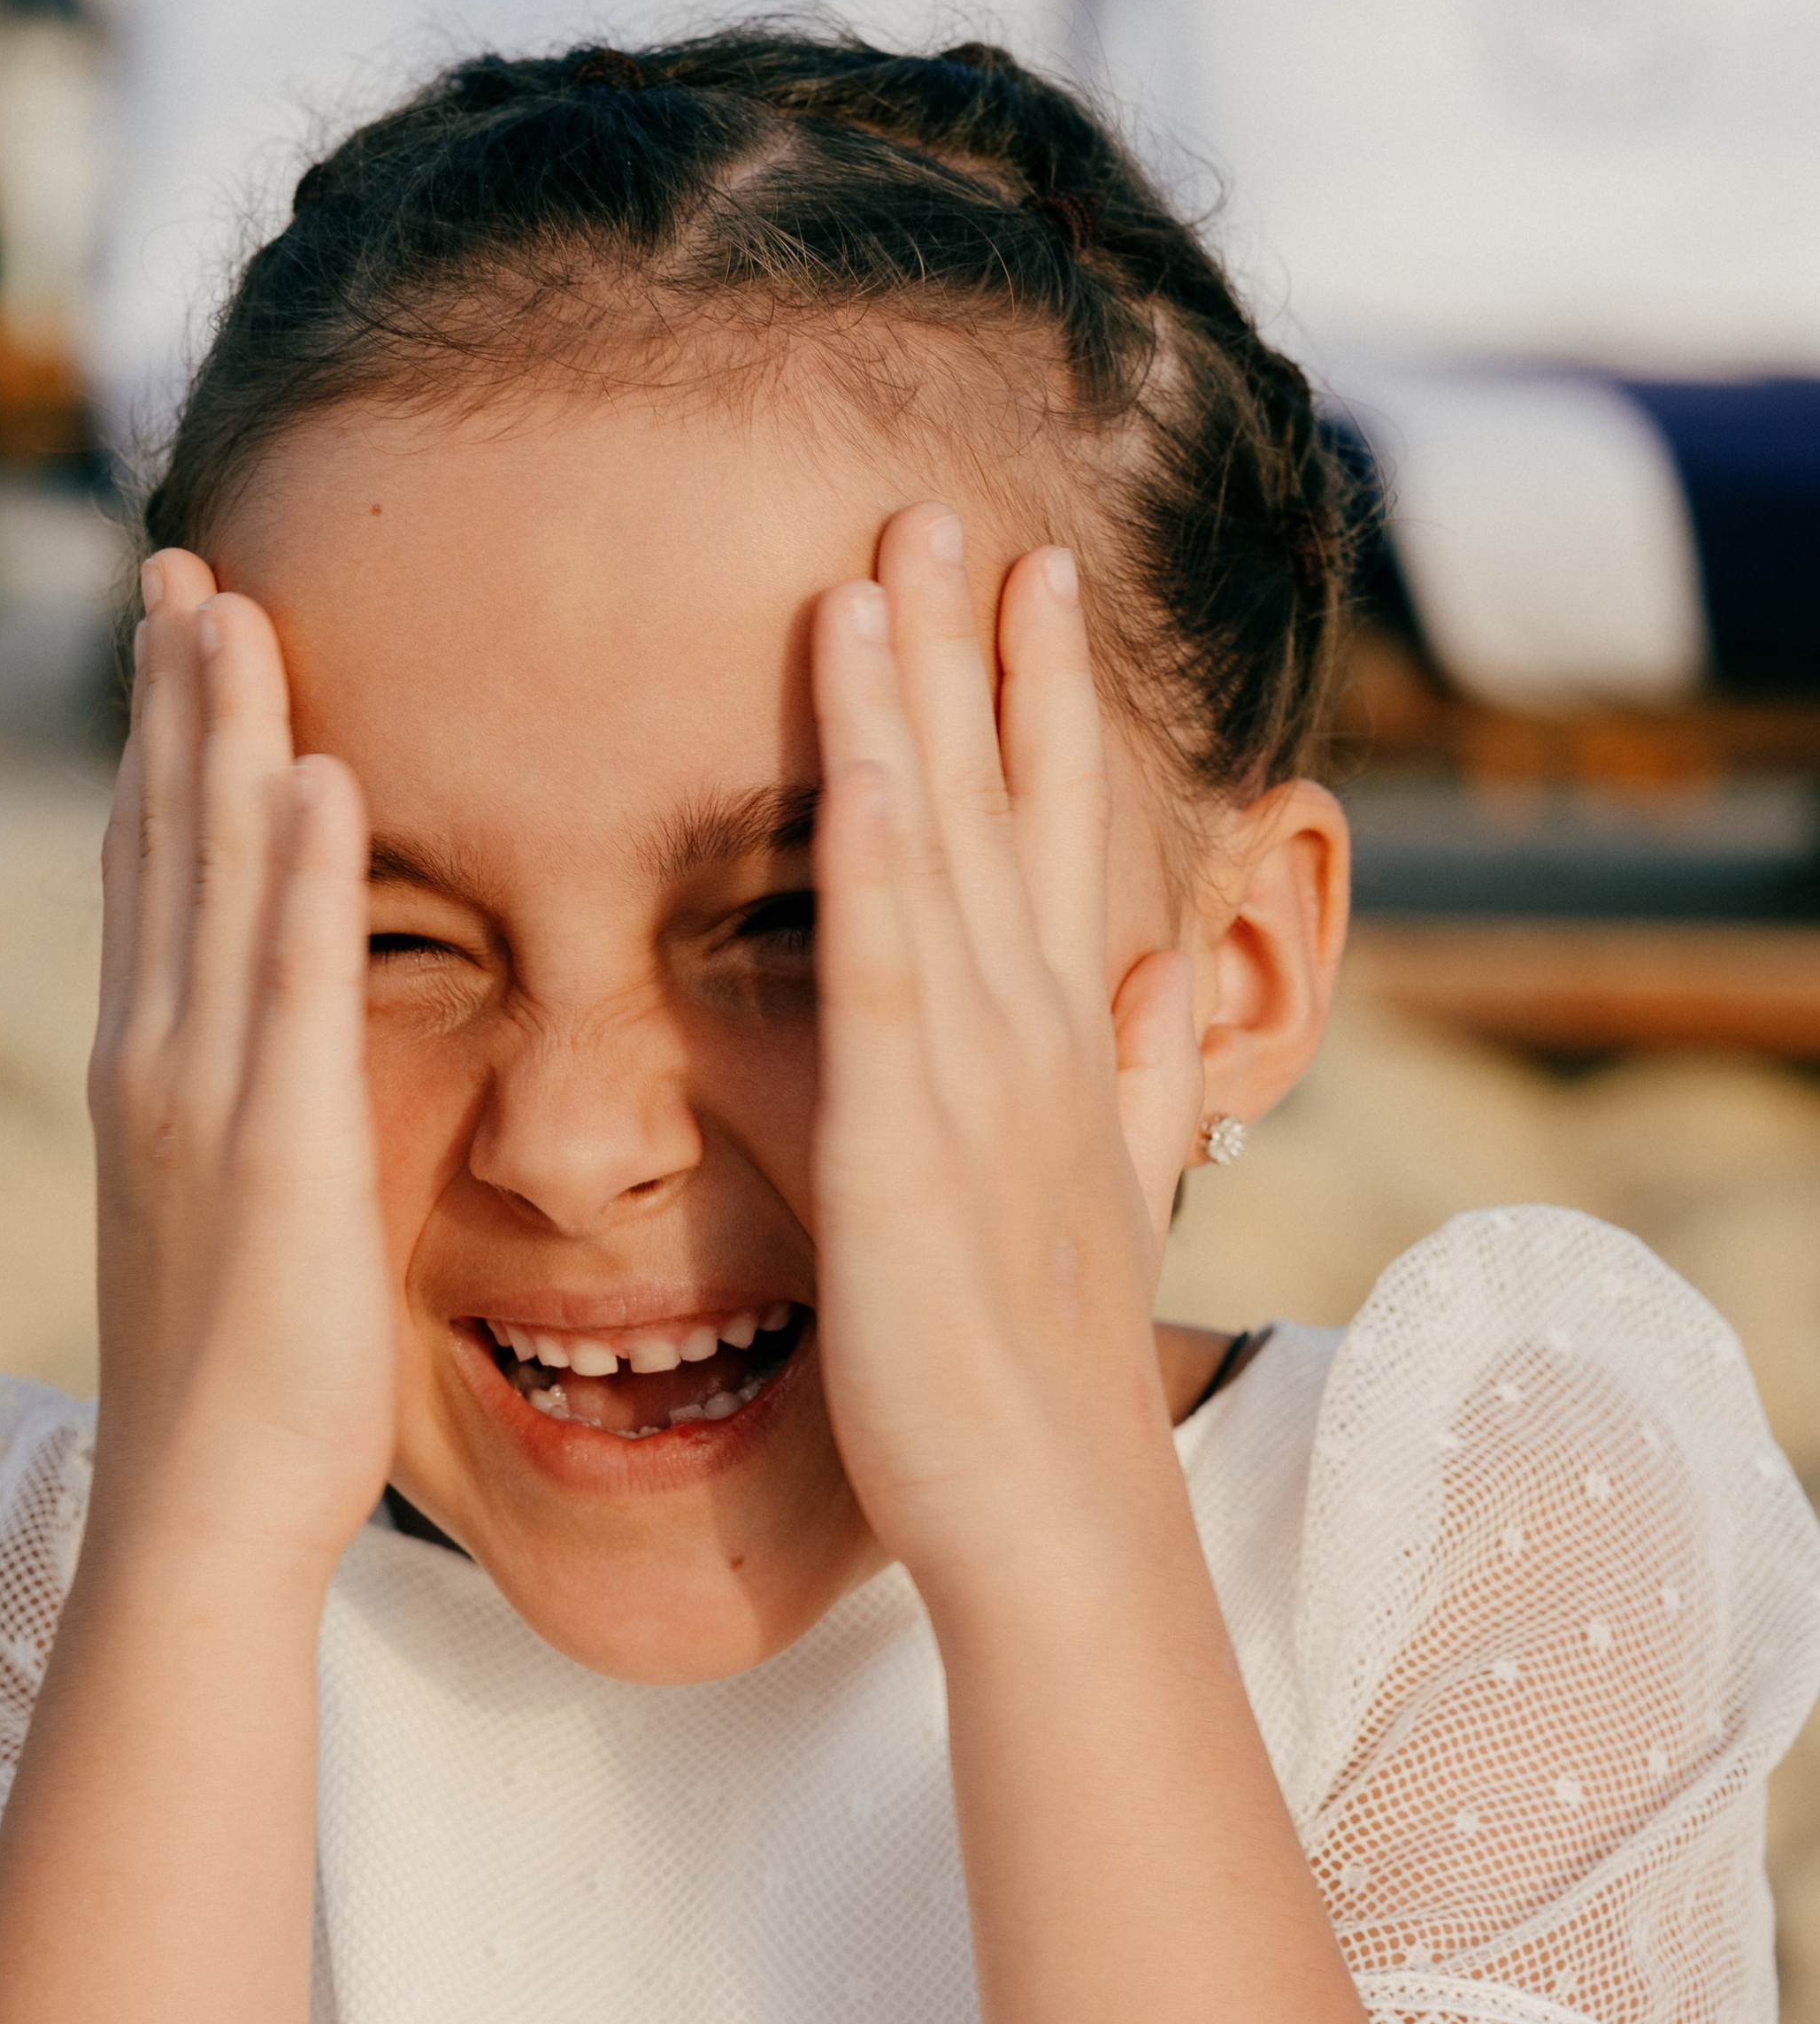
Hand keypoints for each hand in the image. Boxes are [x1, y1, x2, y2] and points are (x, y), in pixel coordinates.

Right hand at [88, 554, 394, 1568]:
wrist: (207, 1505)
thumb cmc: (244, 1386)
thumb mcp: (237, 1218)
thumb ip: (250, 1122)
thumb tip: (273, 1073)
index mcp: (153, 1073)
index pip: (154, 877)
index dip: (161, 749)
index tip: (176, 634)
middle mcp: (158, 1061)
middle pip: (164, 844)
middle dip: (174, 700)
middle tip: (183, 563)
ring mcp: (207, 1101)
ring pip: (210, 883)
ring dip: (223, 740)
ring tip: (231, 607)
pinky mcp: (281, 1154)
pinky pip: (293, 989)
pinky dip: (297, 878)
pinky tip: (314, 777)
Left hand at [809, 507, 1203, 1595]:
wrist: (1055, 1518)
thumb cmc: (1052, 1379)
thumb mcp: (1109, 1199)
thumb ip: (1141, 1080)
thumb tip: (1165, 980)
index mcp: (1067, 1049)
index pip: (1055, 839)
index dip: (1043, 704)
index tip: (1028, 578)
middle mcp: (1037, 1038)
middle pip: (1006, 808)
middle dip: (980, 652)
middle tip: (948, 505)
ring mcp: (979, 1083)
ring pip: (943, 853)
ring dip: (916, 703)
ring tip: (885, 562)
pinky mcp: (907, 1145)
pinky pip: (888, 969)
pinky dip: (877, 853)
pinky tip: (859, 748)